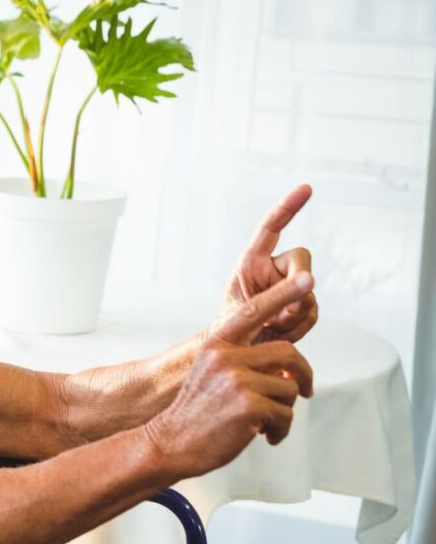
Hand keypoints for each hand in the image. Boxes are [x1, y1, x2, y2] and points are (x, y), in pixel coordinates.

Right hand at [147, 273, 314, 477]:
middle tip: (305, 391)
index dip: (283, 294)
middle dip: (302, 375)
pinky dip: (280, 429)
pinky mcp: (249, 407)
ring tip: (266, 424)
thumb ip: (243, 360)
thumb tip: (287, 368)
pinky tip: (264, 436)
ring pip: (289, 388)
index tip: (307, 278)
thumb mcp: (211, 372)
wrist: (171, 443)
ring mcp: (238, 381)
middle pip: (288, 354)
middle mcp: (227, 357)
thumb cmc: (197, 412)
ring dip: (284, 410)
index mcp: (218, 344)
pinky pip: (286, 414)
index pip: (255, 311)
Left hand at [216, 184, 317, 343]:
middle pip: (302, 258)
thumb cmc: (230, 330)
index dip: (288, 208)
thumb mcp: (246, 312)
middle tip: (283, 309)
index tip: (306, 189)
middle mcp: (272, 270)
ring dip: (294, 313)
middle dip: (297, 282)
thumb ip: (276, 297)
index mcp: (251, 263)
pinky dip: (300, 326)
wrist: (237, 355)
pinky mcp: (300, 305)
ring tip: (270, 327)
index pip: (270, 229)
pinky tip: (281, 332)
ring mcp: (288, 287)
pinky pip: (313, 310)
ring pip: (310, 290)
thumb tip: (310, 280)